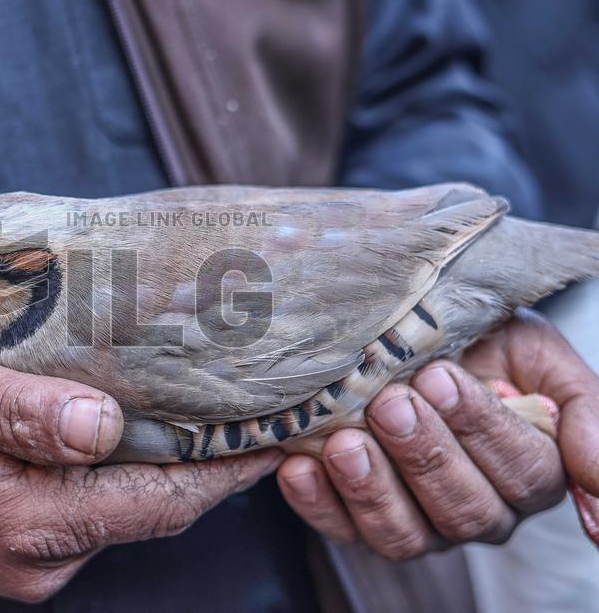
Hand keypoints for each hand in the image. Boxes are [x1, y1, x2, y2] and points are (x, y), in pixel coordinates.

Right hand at [0, 341, 278, 601]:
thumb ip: (16, 409)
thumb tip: (103, 422)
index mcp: (24, 516)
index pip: (158, 499)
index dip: (228, 468)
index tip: (286, 429)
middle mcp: (40, 556)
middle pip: (155, 509)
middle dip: (216, 464)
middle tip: (266, 403)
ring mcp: (32, 562)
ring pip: (127, 512)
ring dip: (172, 466)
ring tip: (216, 404)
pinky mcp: (22, 551)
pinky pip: (95, 513)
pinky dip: (127, 475)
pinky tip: (139, 428)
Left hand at [277, 309, 597, 558]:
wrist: (408, 333)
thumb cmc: (478, 338)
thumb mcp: (535, 351)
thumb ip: (583, 409)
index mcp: (530, 470)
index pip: (521, 470)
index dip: (480, 427)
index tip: (438, 377)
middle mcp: (478, 509)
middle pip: (462, 509)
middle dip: (424, 455)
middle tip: (390, 403)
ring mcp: (417, 523)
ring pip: (403, 535)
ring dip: (372, 489)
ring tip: (346, 442)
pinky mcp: (356, 523)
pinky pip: (339, 530)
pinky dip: (315, 501)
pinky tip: (298, 465)